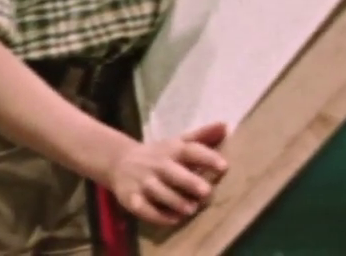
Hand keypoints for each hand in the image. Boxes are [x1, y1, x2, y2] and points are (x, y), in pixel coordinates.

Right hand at [105, 121, 230, 226]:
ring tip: (191, 209)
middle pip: (173, 172)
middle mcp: (157, 164)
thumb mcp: (179, 143)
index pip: (189, 150)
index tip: (224, 166)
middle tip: (206, 192)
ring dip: (174, 201)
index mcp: (172, 150)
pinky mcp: (130, 198)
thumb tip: (225, 125)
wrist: (120, 162)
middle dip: (189, 182)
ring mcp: (142, 181)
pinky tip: (172, 220)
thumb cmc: (159, 155)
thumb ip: (202, 136)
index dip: (206, 157)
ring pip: (158, 191)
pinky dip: (156, 215)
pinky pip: (143, 208)